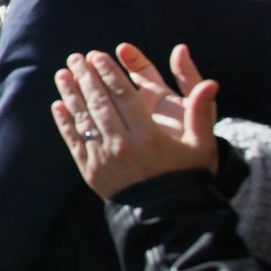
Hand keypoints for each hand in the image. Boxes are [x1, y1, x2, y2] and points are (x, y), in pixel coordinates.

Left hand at [50, 42, 218, 199]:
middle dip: (86, 77)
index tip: (97, 55)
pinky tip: (58, 105)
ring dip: (70, 94)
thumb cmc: (187, 174)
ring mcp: (104, 159)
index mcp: (148, 136)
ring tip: (62, 74)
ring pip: (83, 120)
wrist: (168, 215)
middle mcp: (123, 146)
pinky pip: (74, 142)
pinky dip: (65, 122)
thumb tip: (212, 82)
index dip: (108, 73)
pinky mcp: (90, 172)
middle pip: (99, 103)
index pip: (123, 96)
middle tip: (76, 57)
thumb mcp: (201, 145)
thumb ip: (202, 112)